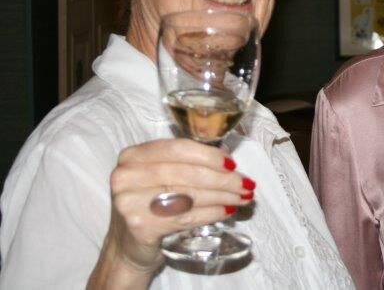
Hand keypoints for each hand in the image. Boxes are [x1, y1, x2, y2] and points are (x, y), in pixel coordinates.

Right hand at [90, 139, 255, 282]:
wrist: (127, 245)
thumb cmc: (151, 204)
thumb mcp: (161, 176)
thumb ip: (187, 162)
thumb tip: (226, 157)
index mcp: (133, 156)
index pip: (177, 149)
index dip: (209, 155)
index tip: (233, 163)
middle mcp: (126, 176)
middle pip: (186, 173)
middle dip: (223, 179)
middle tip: (246, 184)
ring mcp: (130, 202)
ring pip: (189, 196)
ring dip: (222, 197)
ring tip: (243, 198)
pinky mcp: (140, 226)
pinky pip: (186, 217)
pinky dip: (211, 214)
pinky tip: (226, 211)